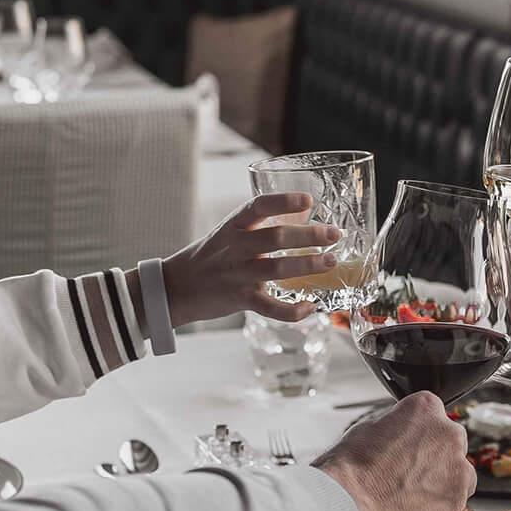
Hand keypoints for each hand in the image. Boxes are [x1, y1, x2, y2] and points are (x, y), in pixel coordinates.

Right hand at [160, 192, 343, 325]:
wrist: (176, 287)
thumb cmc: (211, 255)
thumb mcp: (230, 231)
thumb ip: (261, 225)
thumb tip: (305, 215)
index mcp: (234, 225)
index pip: (258, 206)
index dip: (283, 201)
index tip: (308, 200)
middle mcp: (236, 247)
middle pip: (275, 237)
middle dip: (308, 236)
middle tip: (334, 234)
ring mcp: (238, 274)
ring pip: (277, 268)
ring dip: (308, 265)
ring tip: (331, 262)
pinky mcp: (240, 299)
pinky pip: (270, 308)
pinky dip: (292, 310)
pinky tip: (310, 306)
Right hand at [313, 392, 476, 510]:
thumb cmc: (351, 473)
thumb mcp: (364, 432)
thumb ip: (393, 429)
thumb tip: (398, 437)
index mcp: (424, 408)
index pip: (429, 410)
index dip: (415, 429)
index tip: (406, 443)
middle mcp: (448, 433)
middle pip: (448, 440)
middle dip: (432, 454)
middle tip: (406, 472)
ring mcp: (458, 466)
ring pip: (457, 471)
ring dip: (440, 479)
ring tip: (409, 495)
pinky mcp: (459, 498)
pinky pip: (456, 498)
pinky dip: (440, 504)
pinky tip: (415, 510)